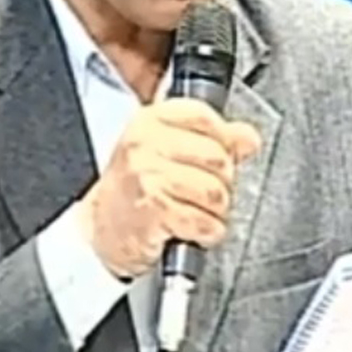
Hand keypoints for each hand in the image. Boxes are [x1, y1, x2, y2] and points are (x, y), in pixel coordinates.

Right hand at [79, 98, 262, 279]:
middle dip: (221, 184)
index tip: (213, 161)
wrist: (103, 230)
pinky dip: (207, 232)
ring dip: (215, 212)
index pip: (205, 118)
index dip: (222, 143)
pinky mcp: (154, 209)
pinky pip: (205, 222)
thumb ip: (214, 140)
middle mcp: (145, 144)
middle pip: (218, 158)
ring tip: (197, 213)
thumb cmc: (136, 190)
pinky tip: (192, 230)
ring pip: (215, 192)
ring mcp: (147, 176)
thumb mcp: (169, 152)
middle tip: (203, 195)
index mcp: (150, 121)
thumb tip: (248, 138)